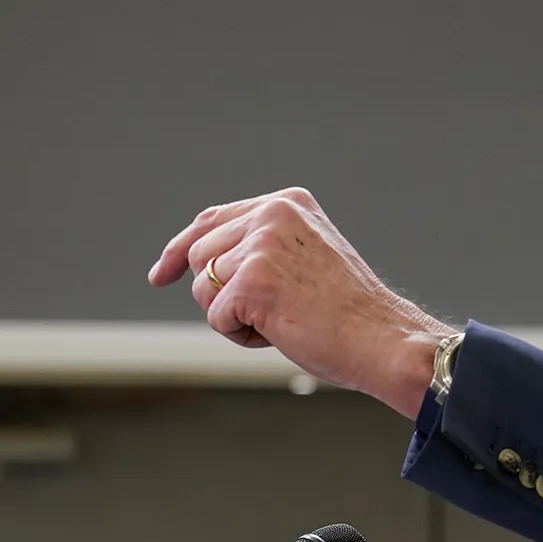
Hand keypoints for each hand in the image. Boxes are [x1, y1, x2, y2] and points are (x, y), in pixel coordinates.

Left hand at [148, 188, 453, 417]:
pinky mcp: (252, 280)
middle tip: (271, 315)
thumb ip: (260, 247)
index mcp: (286, 203)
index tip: (161, 275)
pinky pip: (217, 317)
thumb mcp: (303, 258)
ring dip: (234, 317)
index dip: (180, 249)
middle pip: (201, 256)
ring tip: (283, 321)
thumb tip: (198, 263)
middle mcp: (272, 214)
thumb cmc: (347, 312)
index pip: (212, 219)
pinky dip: (241, 336)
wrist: (381, 338)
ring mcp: (260, 245)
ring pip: (205, 289)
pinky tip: (281, 332)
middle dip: (220, 295)